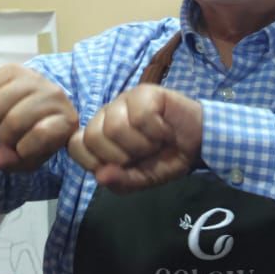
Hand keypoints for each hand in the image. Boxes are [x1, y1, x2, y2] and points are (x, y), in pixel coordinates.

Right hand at [0, 65, 78, 172]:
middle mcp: (55, 95)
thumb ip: (11, 162)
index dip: (23, 149)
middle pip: (13, 121)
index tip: (23, 151)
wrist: (35, 110)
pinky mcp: (13, 69)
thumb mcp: (29, 158)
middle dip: (3, 137)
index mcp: (66, 121)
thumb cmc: (36, 139)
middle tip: (7, 138)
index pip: (41, 134)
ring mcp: (34, 78)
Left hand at [67, 85, 202, 192]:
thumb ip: (120, 181)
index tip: (120, 165)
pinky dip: (157, 131)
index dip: (95, 162)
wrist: (199, 142)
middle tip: (142, 153)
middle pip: (93, 137)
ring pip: (115, 127)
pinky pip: (140, 116)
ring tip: (156, 141)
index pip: (75, 145)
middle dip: (122, 155)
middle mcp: (107, 114)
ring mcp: (124, 100)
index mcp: (99, 134)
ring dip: (142, 144)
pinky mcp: (145, 92)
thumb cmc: (166, 157)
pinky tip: (165, 129)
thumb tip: (100, 176)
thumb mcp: (143, 179)